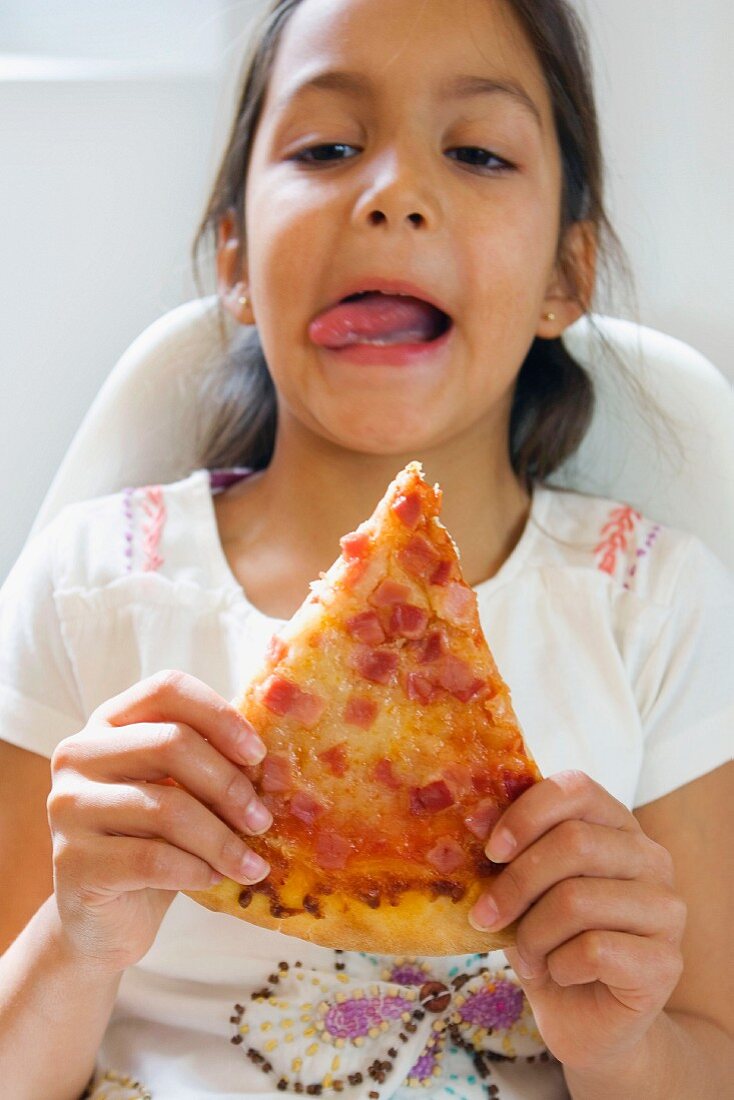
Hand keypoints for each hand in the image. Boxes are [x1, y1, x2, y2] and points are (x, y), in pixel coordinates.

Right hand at [48, 670, 272, 974]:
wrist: (105, 918)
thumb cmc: (153, 842)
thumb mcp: (181, 792)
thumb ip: (212, 762)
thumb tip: (278, 759)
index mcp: (109, 722)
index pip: (168, 690)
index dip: (220, 715)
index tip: (257, 755)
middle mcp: (79, 754)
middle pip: (170, 743)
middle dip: (229, 784)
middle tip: (262, 820)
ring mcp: (68, 806)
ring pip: (166, 807)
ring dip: (222, 839)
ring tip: (250, 863)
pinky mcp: (72, 861)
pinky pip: (152, 859)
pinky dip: (196, 870)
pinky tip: (214, 879)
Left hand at [468, 770, 685, 1073]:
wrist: (583, 1017)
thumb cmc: (548, 939)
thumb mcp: (520, 887)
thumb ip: (506, 851)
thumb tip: (470, 816)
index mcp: (614, 824)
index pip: (577, 788)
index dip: (527, 813)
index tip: (491, 851)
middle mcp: (650, 857)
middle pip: (574, 843)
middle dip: (516, 884)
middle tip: (486, 916)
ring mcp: (665, 908)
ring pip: (578, 899)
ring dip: (533, 934)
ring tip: (528, 954)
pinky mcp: (665, 961)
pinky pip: (594, 950)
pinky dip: (559, 965)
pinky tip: (560, 974)